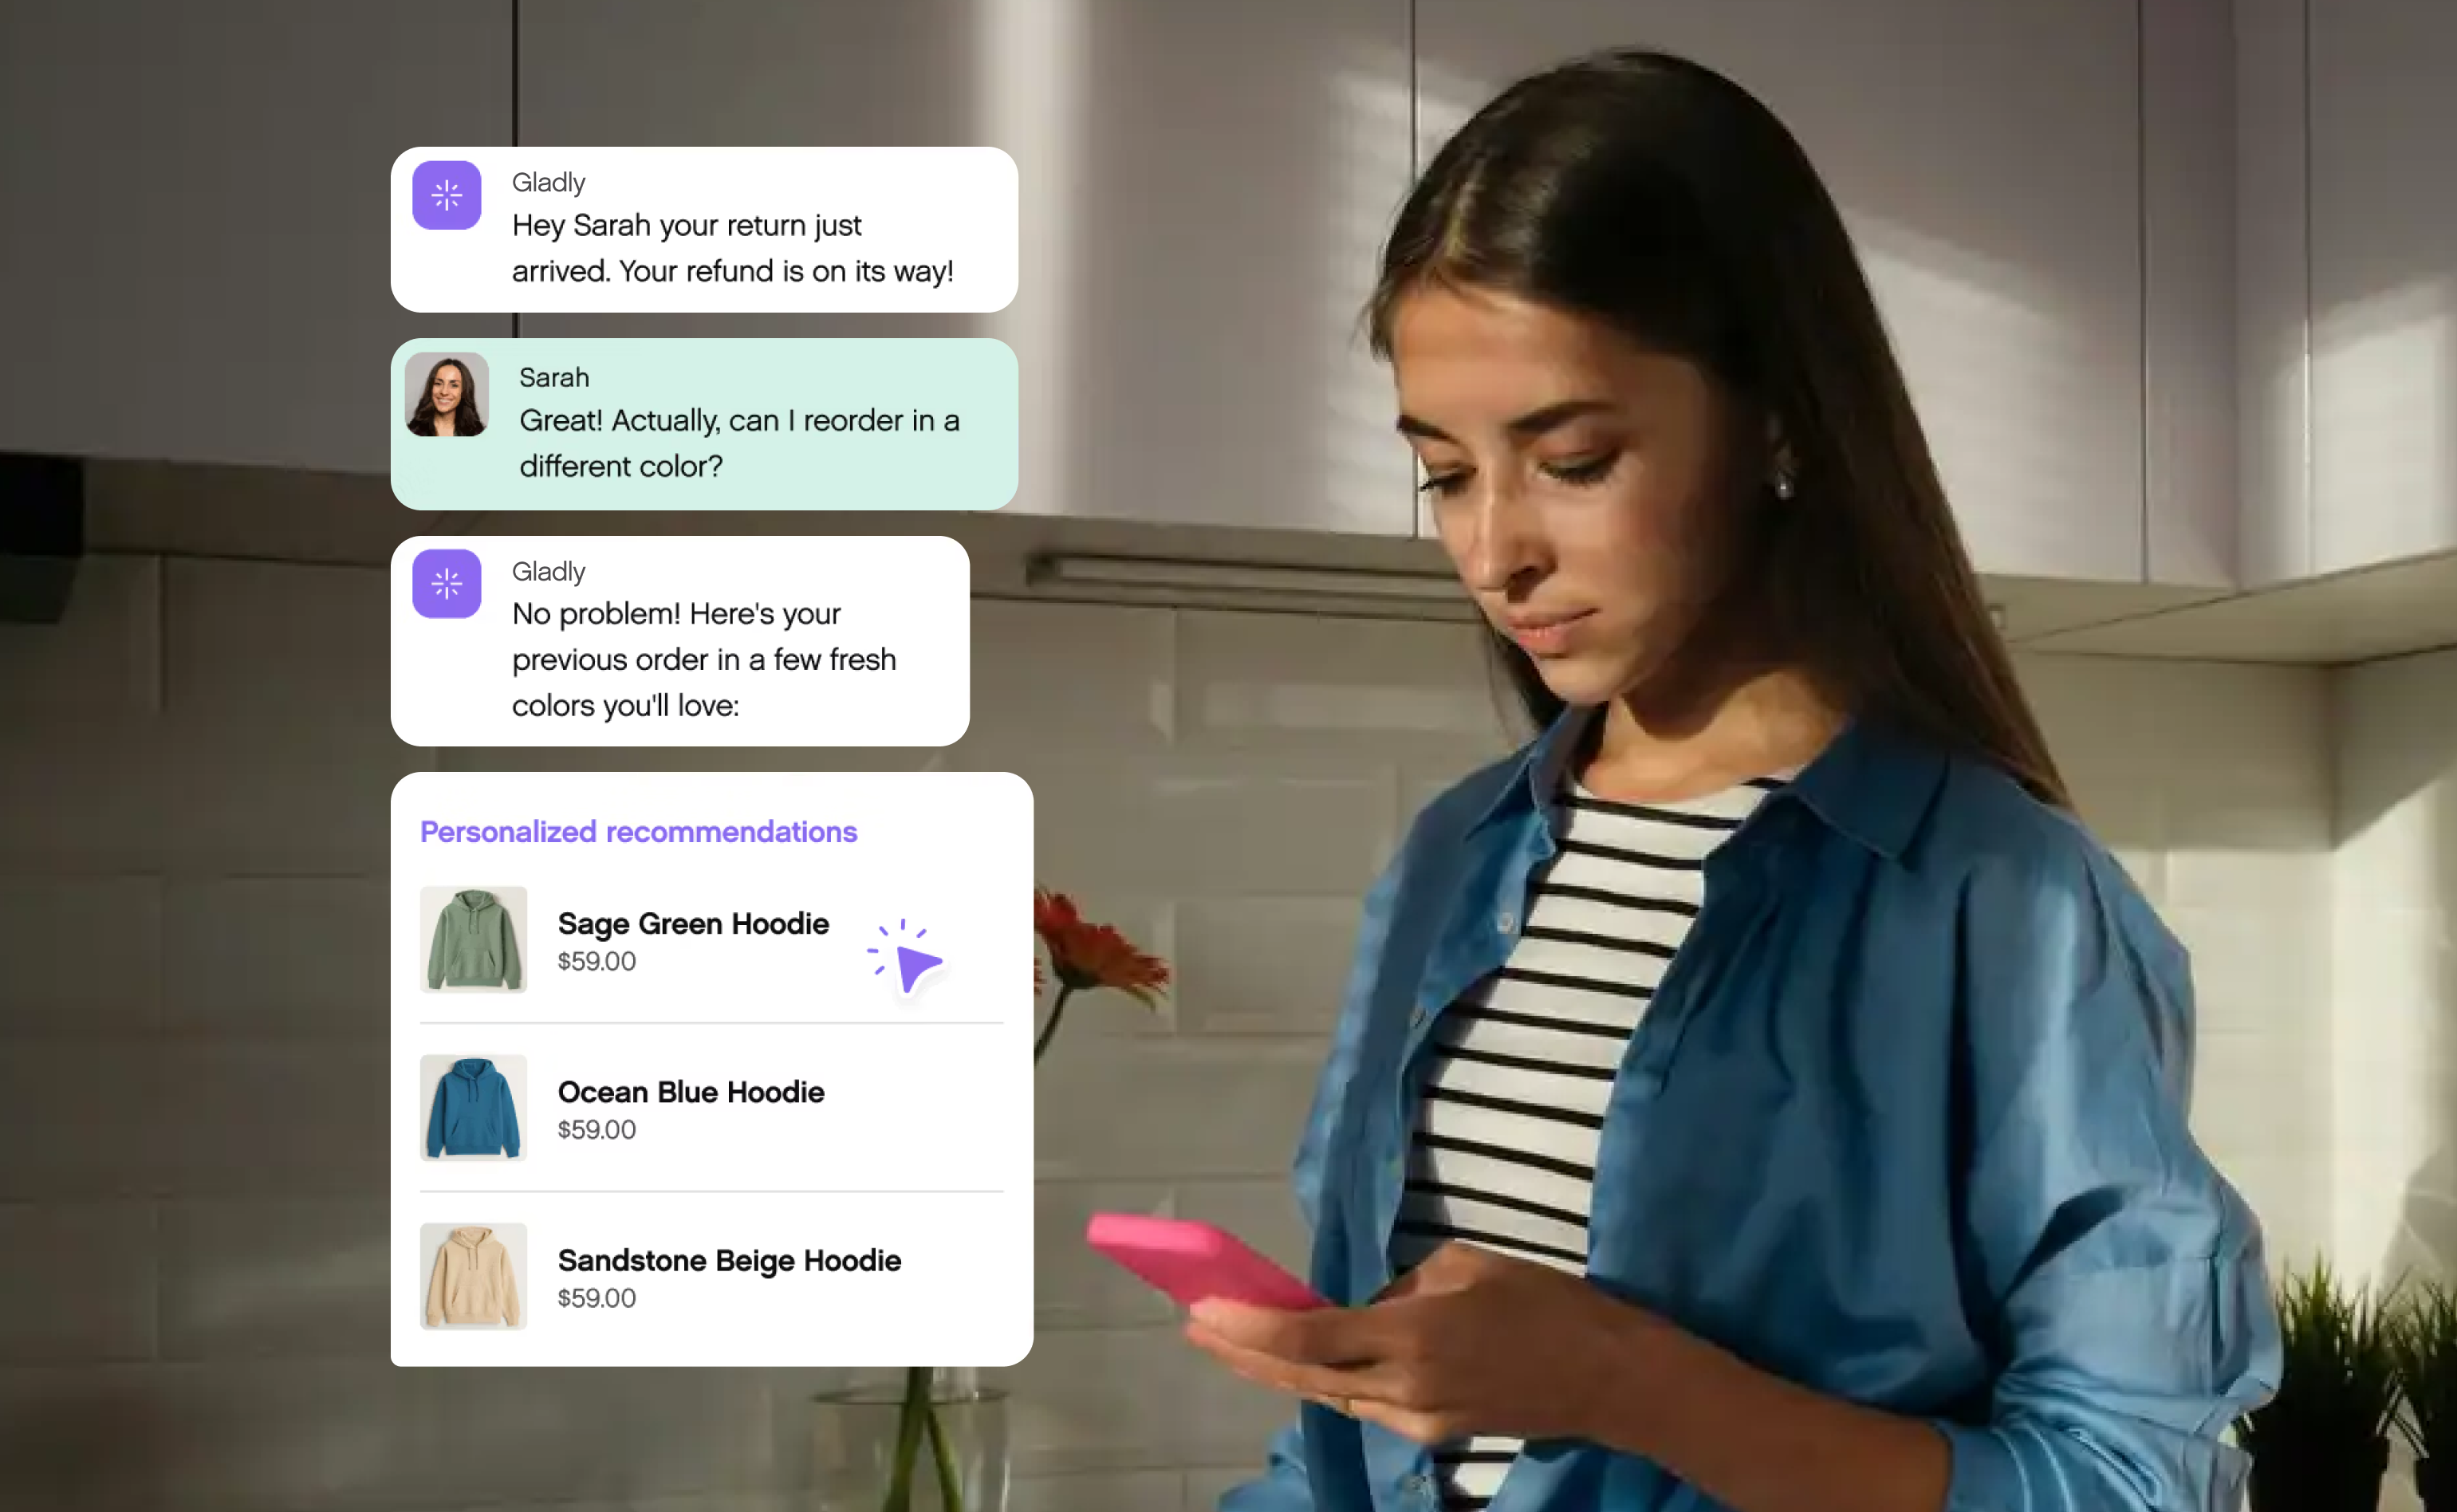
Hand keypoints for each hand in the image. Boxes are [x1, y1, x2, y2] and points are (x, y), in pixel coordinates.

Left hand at [1182, 1241, 1650, 1445]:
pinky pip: (1364, 1402)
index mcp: (1410, 1336)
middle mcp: (1402, 1387)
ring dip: (1279, 1367)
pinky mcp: (1432, 1432)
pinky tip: (1304, 1358)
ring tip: (1231, 1340)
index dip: (1248, 1326)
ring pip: (1329, 1392)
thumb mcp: (1467, 1265)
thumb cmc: (1546, 1305)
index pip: (1308, 1336)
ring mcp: (1416, 1419)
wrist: (1608, 1378)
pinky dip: (1327, 1378)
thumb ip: (1403, 1285)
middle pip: (1302, 1375)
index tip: (1202, 1308)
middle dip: (1243, 1352)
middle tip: (1195, 1328)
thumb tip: (1370, 1305)